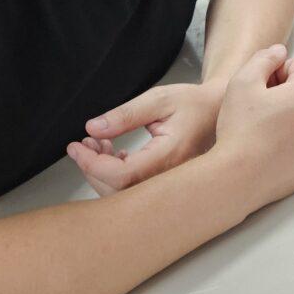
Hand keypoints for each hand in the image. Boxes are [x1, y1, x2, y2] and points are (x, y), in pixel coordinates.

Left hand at [67, 81, 224, 196]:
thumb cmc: (192, 104)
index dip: (92, 163)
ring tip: (99, 142)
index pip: (121, 174)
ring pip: (122, 194)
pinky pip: (132, 190)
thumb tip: (93, 128)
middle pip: (117, 191)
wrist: (217, 112)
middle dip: (92, 167)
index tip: (76, 145)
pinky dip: (114, 173)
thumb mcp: (159, 99)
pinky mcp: (162, 185)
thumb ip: (126, 114)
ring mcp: (166, 185)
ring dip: (102, 171)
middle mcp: (168, 178)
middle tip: (85, 141)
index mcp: (169, 155)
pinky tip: (114, 152)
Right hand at [214, 44, 293, 211]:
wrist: (239, 177)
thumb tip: (279, 52)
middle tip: (259, 109)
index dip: (277, 71)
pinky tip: (271, 147)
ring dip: (291, 118)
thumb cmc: (241, 130)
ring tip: (264, 130)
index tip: (262, 87)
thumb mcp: (243, 81)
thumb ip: (264, 58)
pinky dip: (293, 142)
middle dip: (285, 94)